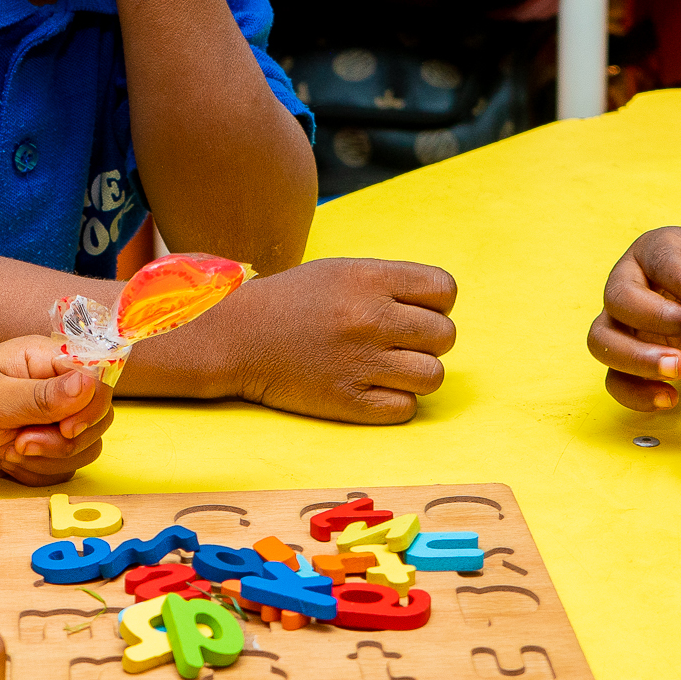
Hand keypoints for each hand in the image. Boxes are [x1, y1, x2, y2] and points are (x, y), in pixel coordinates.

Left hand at [0, 336, 113, 485]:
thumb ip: (42, 396)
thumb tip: (89, 384)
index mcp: (43, 360)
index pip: (97, 378)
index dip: (90, 407)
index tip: (65, 428)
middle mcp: (51, 388)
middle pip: (97, 418)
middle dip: (62, 442)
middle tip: (18, 444)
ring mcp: (46, 421)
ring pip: (82, 448)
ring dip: (46, 460)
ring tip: (6, 451)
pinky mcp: (38, 452)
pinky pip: (61, 470)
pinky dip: (36, 474)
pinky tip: (4, 464)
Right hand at [146, 258, 457, 423]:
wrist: (235, 338)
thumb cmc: (292, 302)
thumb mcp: (340, 271)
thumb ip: (390, 283)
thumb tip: (439, 305)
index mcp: (368, 279)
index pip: (445, 289)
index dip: (437, 302)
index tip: (416, 310)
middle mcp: (369, 318)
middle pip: (445, 335)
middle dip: (428, 340)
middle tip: (400, 342)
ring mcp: (359, 361)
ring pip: (433, 376)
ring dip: (417, 374)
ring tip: (390, 368)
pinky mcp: (347, 400)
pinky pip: (405, 408)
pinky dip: (396, 401)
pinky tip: (374, 388)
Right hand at [589, 225, 680, 411]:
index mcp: (654, 250)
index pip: (661, 260)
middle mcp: (625, 281)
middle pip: (618, 299)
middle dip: (656, 320)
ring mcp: (617, 320)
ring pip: (602, 340)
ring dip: (638, 358)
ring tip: (679, 369)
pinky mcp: (622, 355)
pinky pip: (613, 378)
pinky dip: (636, 393)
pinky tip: (670, 398)